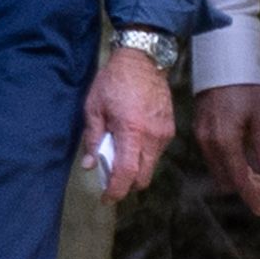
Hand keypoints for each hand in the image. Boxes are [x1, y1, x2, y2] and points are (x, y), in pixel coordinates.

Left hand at [81, 49, 176, 200]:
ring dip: (137, 169)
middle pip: (143, 178)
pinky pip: (157, 152)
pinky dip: (144, 155)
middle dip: (127, 184)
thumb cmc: (114, 81)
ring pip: (151, 166)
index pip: (126, 174)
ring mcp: (164, 134)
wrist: (143, 60)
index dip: (115, 191)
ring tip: (121, 156)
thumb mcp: (94, 108)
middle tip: (111, 180)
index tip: (106, 198)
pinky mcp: (170, 129)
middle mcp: (152, 137)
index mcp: (131, 132)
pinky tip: (133, 142)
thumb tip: (90, 165)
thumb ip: (93, 139)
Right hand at [196, 83, 259, 213]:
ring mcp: (200, 137)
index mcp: (225, 141)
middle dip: (245, 187)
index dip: (250, 196)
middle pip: (226, 179)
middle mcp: (208, 143)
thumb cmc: (244, 87)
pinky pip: (213, 157)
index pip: (238, 178)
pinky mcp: (199, 131)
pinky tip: (244, 160)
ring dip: (236, 176)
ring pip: (218, 169)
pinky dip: (228, 164)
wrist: (220, 63)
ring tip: (258, 174)